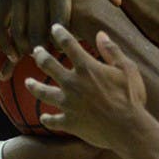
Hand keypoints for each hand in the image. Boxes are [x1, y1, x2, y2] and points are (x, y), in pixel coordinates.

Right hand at [0, 0, 121, 74]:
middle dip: (41, 47)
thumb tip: (117, 2)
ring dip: (21, 47)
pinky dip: (2, 41)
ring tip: (29, 56)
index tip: (64, 48)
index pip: (60, 17)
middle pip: (37, 26)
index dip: (62, 37)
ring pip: (16, 27)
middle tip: (46, 58)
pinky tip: (10, 53)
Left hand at [25, 24, 148, 149]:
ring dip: (34, 86)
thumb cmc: (130, 98)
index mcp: (86, 68)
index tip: (54, 28)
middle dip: (40, 56)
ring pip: (43, 92)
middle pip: (48, 65)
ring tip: (27, 82)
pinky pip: (52, 120)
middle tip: (36, 51)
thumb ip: (112, 51)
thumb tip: (100, 34)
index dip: (60, 33)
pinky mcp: (69, 122)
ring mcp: (68, 103)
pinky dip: (47, 119)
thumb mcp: (127, 69)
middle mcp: (72, 83)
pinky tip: (44, 117)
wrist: (127, 129)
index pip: (68, 44)